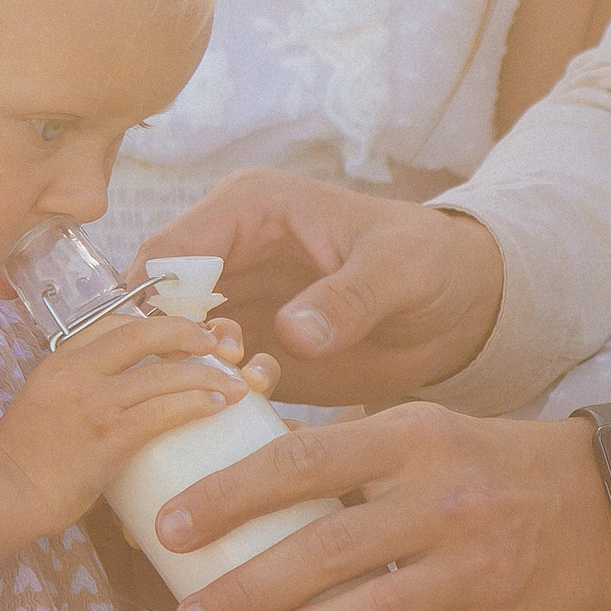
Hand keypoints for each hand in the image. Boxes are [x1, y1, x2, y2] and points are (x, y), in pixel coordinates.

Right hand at [0, 315, 255, 542]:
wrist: (1, 492)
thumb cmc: (25, 457)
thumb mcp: (49, 403)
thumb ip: (86, 392)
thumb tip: (128, 397)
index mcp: (62, 359)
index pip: (116, 322)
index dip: (157, 322)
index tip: (184, 333)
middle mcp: (78, 372)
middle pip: (144, 333)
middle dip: (188, 333)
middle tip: (217, 343)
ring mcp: (93, 404)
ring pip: (162, 374)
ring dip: (206, 374)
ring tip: (235, 383)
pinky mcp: (107, 439)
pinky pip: (161, 412)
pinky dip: (195, 404)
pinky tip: (216, 406)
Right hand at [139, 171, 505, 404]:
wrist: (456, 309)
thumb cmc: (432, 263)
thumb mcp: (400, 270)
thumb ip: (349, 297)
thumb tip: (294, 333)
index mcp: (248, 209)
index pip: (170, 249)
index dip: (159, 299)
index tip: (191, 347)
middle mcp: (227, 254)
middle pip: (154, 303)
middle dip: (172, 347)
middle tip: (218, 376)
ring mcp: (234, 304)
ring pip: (172, 345)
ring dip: (194, 376)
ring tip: (248, 386)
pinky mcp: (248, 349)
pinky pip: (204, 377)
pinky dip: (217, 396)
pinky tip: (260, 402)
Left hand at [158, 402, 610, 610]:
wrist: (605, 506)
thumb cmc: (484, 465)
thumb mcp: (421, 430)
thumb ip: (344, 450)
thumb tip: (231, 477)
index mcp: (413, 439)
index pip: (302, 462)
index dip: (227, 497)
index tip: (169, 530)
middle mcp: (444, 502)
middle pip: (324, 551)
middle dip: (242, 592)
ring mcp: (475, 574)